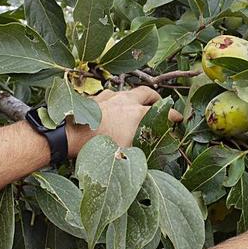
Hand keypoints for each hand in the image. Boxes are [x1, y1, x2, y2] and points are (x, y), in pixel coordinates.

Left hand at [67, 87, 183, 155]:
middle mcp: (125, 100)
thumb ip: (143, 153)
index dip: (173, 116)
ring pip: (127, 92)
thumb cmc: (98, 148)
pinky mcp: (94, 98)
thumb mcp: (126, 156)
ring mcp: (108, 96)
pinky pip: (109, 95)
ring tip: (134, 107)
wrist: (68, 136)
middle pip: (147, 92)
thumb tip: (154, 156)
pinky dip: (114, 100)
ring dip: (133, 98)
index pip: (163, 112)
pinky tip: (110, 108)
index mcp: (138, 113)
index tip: (178, 119)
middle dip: (156, 98)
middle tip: (159, 104)